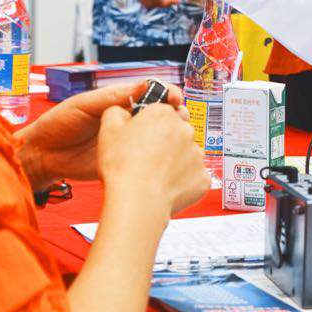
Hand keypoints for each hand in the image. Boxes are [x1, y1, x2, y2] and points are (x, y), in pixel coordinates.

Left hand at [15, 81, 185, 189]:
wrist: (43, 155)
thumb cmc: (58, 124)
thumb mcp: (84, 105)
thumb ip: (112, 97)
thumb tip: (143, 85)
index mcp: (120, 102)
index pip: (152, 93)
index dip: (167, 93)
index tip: (175, 97)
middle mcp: (129, 121)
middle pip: (162, 115)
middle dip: (175, 113)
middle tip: (178, 117)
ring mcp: (129, 142)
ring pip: (159, 136)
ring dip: (171, 134)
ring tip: (174, 135)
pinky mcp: (126, 161)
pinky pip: (147, 158)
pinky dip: (160, 156)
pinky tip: (166, 155)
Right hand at [97, 98, 207, 215]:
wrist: (138, 201)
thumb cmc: (123, 166)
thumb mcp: (108, 129)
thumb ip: (117, 112)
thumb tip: (123, 111)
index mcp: (164, 114)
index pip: (162, 111)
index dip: (150, 123)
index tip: (142, 135)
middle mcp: (186, 130)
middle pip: (177, 131)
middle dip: (165, 140)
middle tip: (146, 156)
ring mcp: (198, 154)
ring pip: (187, 153)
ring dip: (175, 160)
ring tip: (154, 174)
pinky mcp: (203, 177)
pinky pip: (193, 176)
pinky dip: (182, 180)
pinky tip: (165, 186)